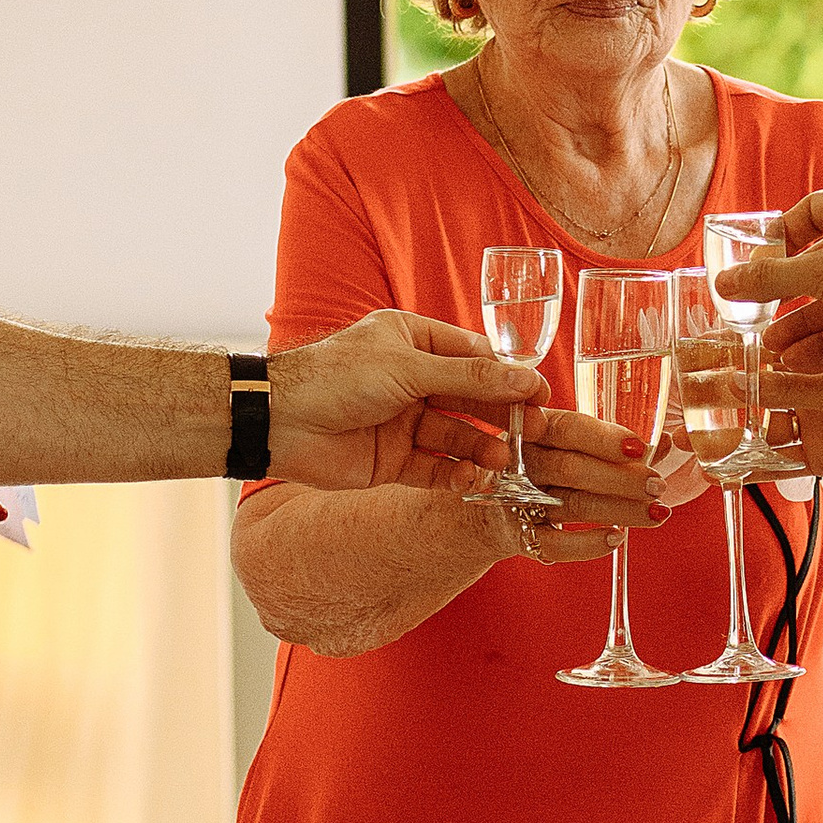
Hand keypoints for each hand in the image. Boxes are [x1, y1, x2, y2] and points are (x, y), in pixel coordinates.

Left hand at [269, 311, 626, 499]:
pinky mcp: (392, 460)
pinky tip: (472, 480)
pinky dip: (454, 474)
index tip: (542, 396)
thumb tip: (526, 378)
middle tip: (534, 436)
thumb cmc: (337, 377)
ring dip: (481, 449)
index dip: (508, 377)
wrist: (281, 421)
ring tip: (504, 462)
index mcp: (412, 342)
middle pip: (470, 400)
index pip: (474, 358)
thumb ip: (470, 377)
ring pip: (455, 436)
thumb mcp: (410, 368)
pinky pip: (434, 468)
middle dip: (501, 417)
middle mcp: (411, 380)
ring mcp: (402, 421)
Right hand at [499, 406, 674, 558]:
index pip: (567, 428)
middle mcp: (520, 461)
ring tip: (656, 514)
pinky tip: (616, 538)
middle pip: (573, 468)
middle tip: (657, 486)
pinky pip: (554, 544)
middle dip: (621, 478)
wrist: (475, 510)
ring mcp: (515, 501)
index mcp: (530, 428)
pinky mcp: (515, 537)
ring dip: (620, 510)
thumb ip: (603, 442)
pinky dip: (588, 543)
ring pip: (572, 504)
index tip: (640, 447)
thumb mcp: (556, 444)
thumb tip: (666, 445)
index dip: (604, 438)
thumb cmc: (533, 468)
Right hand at [720, 190, 822, 377]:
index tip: (759, 257)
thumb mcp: (822, 273)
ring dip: (798, 327)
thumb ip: (770, 278)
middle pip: (816, 266)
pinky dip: (821, 347)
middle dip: (784, 294)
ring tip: (769, 350)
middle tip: (752, 315)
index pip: (813, 210)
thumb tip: (724, 283)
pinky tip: (796, 364)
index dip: (785, 231)